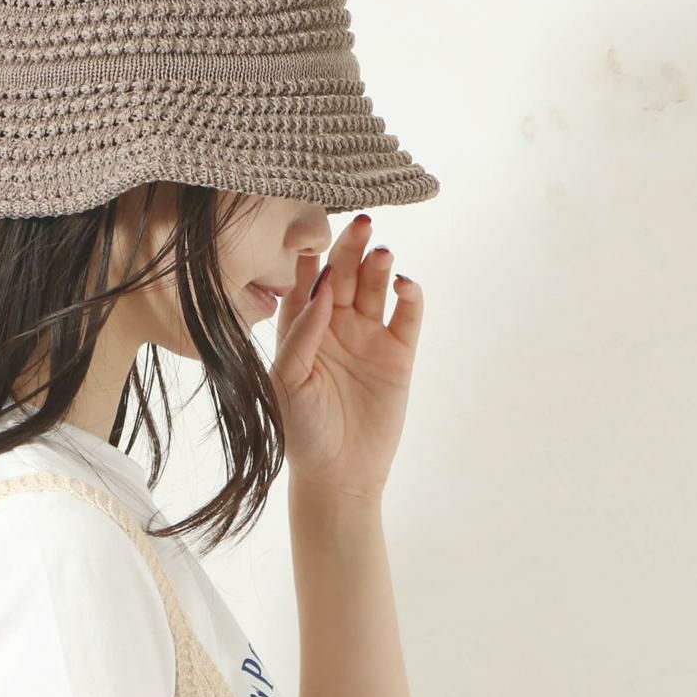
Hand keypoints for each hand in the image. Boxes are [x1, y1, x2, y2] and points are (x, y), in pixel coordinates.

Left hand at [268, 214, 424, 498]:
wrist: (338, 473)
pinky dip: (409, 295)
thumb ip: (300, 335)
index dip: (311, 254)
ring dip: (377, 266)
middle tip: (360, 222)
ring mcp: (368, 337)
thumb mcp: (287, 381)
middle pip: (344, 274)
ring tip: (380, 251)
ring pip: (374, 288)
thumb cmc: (300, 428)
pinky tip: (404, 283)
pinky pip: (406, 316)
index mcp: (301, 327)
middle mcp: (335, 325)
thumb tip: (320, 292)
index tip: (313, 226)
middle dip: (350, 247)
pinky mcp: (398, 354)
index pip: (306, 281)